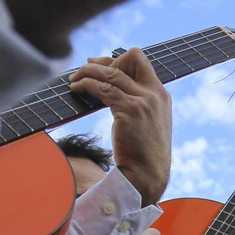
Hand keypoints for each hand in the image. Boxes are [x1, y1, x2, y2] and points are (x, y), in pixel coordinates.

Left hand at [70, 48, 172, 203]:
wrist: (147, 176)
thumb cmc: (143, 155)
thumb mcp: (147, 123)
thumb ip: (137, 104)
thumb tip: (110, 90)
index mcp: (161, 94)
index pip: (141, 60)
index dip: (118, 60)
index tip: (100, 66)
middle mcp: (155, 94)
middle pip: (129, 58)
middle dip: (104, 62)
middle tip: (85, 71)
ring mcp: (144, 101)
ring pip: (111, 73)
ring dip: (88, 72)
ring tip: (74, 80)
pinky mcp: (130, 111)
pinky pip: (103, 89)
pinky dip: (86, 85)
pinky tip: (76, 89)